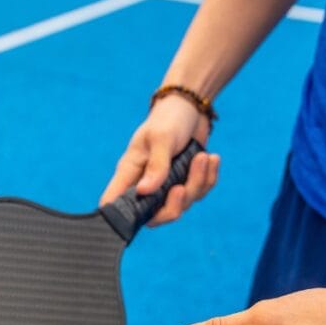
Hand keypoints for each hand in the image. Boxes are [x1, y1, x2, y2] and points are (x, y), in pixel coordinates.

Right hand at [99, 94, 219, 223]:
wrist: (190, 107)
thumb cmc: (168, 119)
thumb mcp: (161, 138)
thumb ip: (156, 166)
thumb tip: (145, 191)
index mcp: (130, 173)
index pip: (113, 202)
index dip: (119, 217)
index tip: (137, 215)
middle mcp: (146, 185)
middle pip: (154, 216)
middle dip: (173, 206)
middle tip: (181, 188)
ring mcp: (167, 186)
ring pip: (182, 205)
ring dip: (197, 183)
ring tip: (203, 157)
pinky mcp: (186, 183)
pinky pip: (199, 193)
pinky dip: (208, 178)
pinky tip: (212, 159)